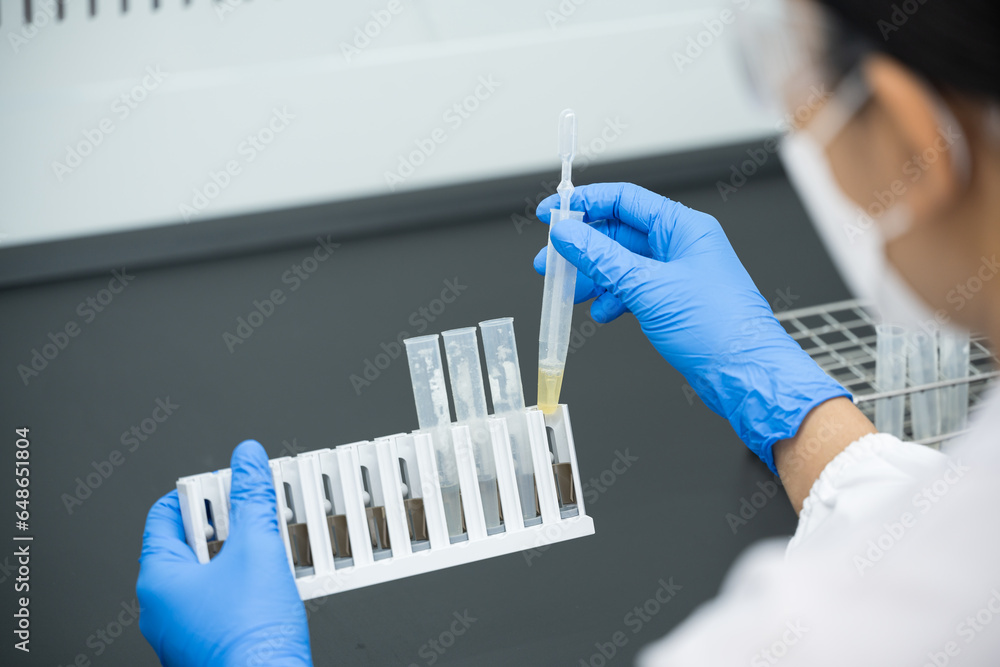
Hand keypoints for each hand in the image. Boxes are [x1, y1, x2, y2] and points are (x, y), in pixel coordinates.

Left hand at [137, 441, 312, 665]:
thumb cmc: (249, 638)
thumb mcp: (258, 550)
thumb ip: (253, 497)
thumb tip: (247, 459)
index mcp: (159, 579)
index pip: (166, 513)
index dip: (200, 490)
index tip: (228, 480)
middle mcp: (165, 607)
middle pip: (194, 542)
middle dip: (231, 520)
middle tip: (258, 507)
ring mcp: (188, 630)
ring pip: (214, 574)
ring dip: (246, 552)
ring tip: (274, 540)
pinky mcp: (214, 645)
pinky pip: (227, 602)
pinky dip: (251, 583)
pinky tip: (277, 579)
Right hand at [534, 183, 847, 470]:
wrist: (745, 374)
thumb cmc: (719, 329)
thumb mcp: (648, 287)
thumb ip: (602, 258)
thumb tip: (568, 234)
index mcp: (683, 228)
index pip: (624, 200)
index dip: (584, 203)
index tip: (553, 213)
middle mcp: (681, 246)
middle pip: (618, 234)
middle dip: (582, 247)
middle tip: (550, 260)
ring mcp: (677, 274)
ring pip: (622, 264)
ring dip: (593, 276)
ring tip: (569, 290)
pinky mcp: (673, 301)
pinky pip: (632, 289)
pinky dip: (613, 298)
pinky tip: (603, 312)